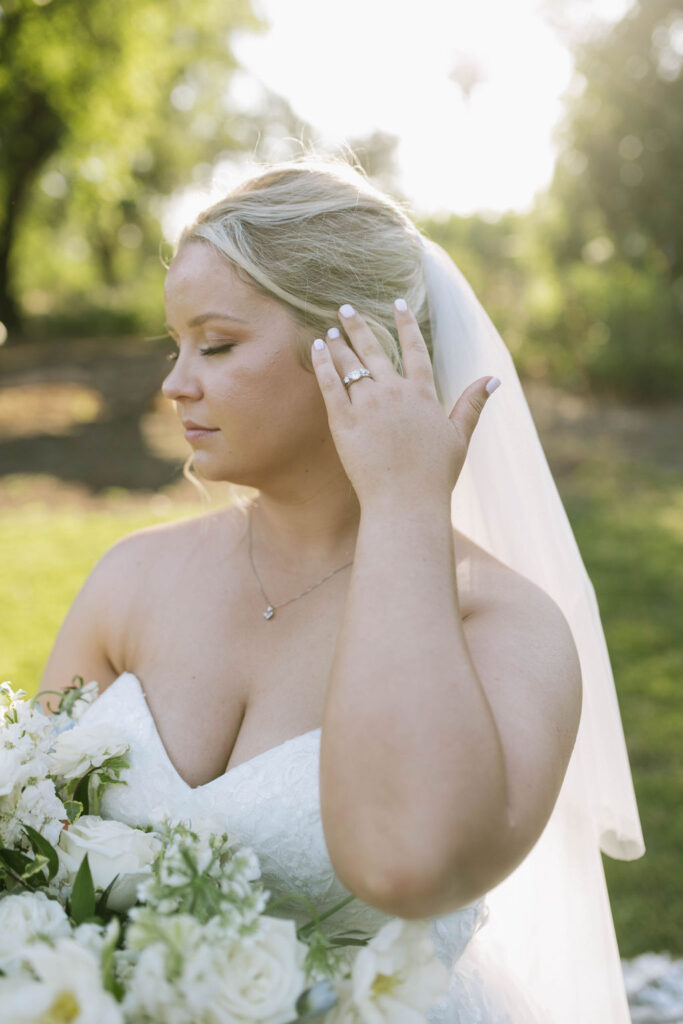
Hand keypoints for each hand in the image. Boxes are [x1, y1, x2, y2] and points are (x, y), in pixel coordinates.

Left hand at [310, 300, 500, 505]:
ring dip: (339, 343)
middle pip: (374, 349)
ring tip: (330, 329)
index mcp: (422, 393)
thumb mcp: (459, 436)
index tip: (396, 303)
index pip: (414, 347)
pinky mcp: (344, 421)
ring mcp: (367, 405)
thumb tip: (494, 378)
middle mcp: (394, 392)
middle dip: (359, 325)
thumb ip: (472, 404)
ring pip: (349, 364)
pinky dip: (322, 362)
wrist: (406, 501)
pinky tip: (318, 347)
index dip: (405, 323)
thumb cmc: (435, 475)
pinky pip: (330, 384)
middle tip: (345, 307)